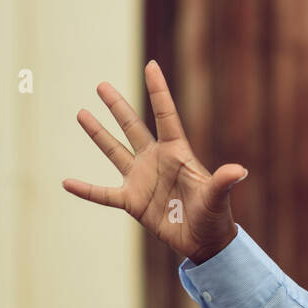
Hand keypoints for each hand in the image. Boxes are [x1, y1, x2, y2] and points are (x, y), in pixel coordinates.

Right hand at [63, 60, 248, 264]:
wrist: (204, 241)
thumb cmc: (215, 215)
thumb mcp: (217, 197)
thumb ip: (223, 182)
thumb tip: (240, 170)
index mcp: (178, 152)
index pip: (165, 115)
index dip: (158, 91)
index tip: (150, 65)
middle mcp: (156, 160)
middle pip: (132, 127)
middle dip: (118, 106)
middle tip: (102, 84)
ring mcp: (141, 179)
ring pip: (114, 151)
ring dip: (97, 134)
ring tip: (81, 113)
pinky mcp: (132, 202)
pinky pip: (104, 194)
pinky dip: (86, 189)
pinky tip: (67, 182)